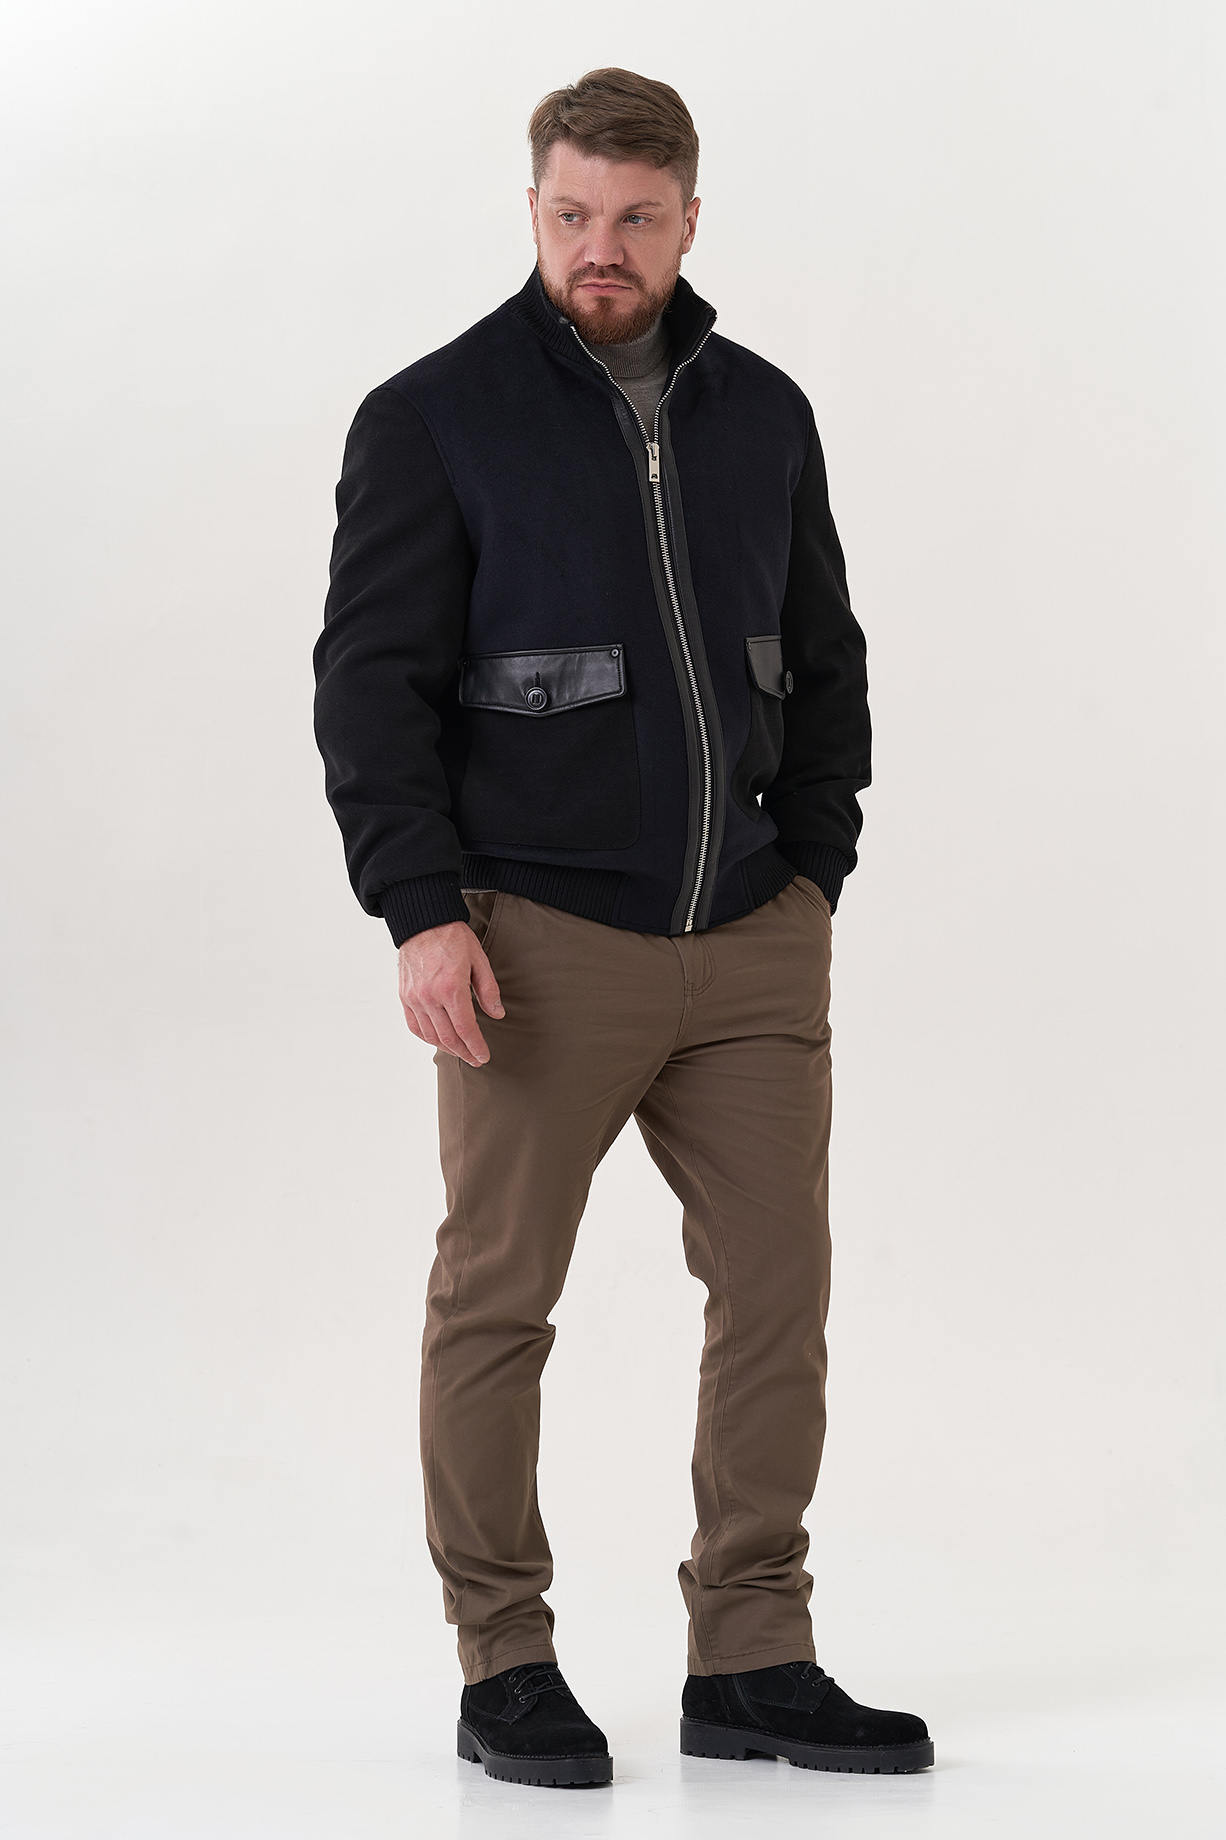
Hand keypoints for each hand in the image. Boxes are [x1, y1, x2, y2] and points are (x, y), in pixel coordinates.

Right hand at [398, 921, 503, 1067]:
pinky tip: (438, 1040)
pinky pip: (414, 1025)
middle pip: (448, 1037)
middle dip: (464, 1052)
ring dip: (447, 1048)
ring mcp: (414, 998)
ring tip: (460, 1052)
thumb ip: (488, 990)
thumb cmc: (453, 937)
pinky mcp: (405, 996)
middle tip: (475, 1059)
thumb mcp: (478, 960)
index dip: (476, 1046)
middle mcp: (430, 997)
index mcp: (451, 988)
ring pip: (430, 1035)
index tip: (484, 1056)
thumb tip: (497, 1014)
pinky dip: (427, 1037)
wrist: (423, 922)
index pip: (465, 1029)